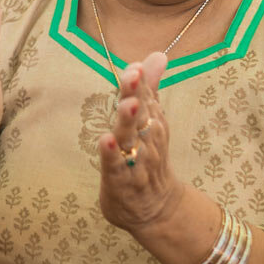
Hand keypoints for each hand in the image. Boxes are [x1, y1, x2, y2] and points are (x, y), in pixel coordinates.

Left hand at [97, 52, 185, 232]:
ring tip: (127, 104)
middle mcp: (146, 139)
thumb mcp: (151, 121)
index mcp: (152, 122)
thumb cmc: (149, 157)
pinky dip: (111, 154)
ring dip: (128, 121)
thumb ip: (150, 87)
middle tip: (133, 75)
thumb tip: (157, 55)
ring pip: (131, 138)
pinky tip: (105, 139)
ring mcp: (134, 160)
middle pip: (141, 114)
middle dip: (136, 94)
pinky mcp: (120, 180)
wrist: (157, 208)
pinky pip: (115, 165)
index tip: (135, 66)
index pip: (146, 97)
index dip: (140, 82)